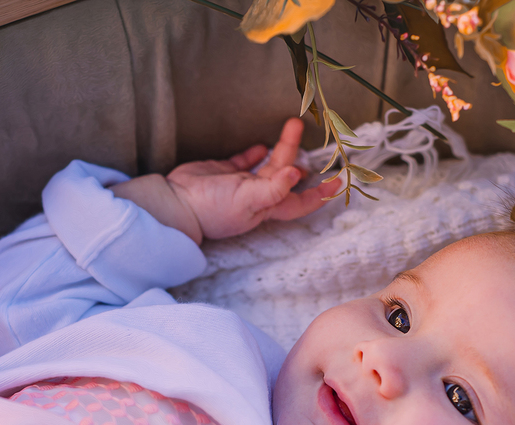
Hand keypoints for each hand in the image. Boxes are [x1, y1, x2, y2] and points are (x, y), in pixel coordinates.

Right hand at [165, 118, 339, 240]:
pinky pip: (246, 161)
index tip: (338, 181)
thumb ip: (272, 189)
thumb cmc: (211, 209)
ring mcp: (241, 184)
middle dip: (296, 153)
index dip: (320, 194)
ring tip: (291, 125)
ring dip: (281, 148)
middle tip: (299, 125)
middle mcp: (257, 197)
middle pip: (285, 174)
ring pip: (269, 164)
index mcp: (266, 207)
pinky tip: (261, 145)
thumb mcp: (246, 201)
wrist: (175, 203)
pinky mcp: (225, 172)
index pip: (300, 203)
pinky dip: (256, 153)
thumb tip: (297, 175)